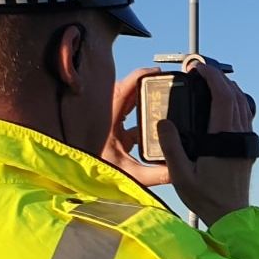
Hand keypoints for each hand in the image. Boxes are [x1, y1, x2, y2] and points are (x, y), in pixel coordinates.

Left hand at [102, 68, 168, 186]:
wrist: (79, 185)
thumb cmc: (98, 177)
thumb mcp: (131, 175)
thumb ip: (157, 173)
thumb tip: (178, 169)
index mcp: (109, 121)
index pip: (125, 90)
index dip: (141, 78)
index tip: (156, 73)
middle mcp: (107, 120)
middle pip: (128, 93)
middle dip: (147, 87)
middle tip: (165, 83)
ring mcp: (109, 126)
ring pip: (128, 105)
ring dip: (143, 100)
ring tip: (162, 98)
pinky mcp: (113, 135)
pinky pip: (129, 119)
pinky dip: (141, 117)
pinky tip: (154, 124)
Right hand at [162, 59, 255, 222]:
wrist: (231, 215)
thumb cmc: (206, 198)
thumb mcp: (181, 175)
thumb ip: (171, 148)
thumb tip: (164, 122)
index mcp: (224, 137)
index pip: (223, 96)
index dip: (211, 77)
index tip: (197, 68)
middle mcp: (239, 134)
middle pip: (233, 94)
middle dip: (217, 77)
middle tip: (199, 69)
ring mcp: (246, 139)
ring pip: (241, 102)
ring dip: (226, 87)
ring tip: (208, 80)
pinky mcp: (247, 145)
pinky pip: (244, 114)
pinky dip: (234, 100)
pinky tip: (221, 102)